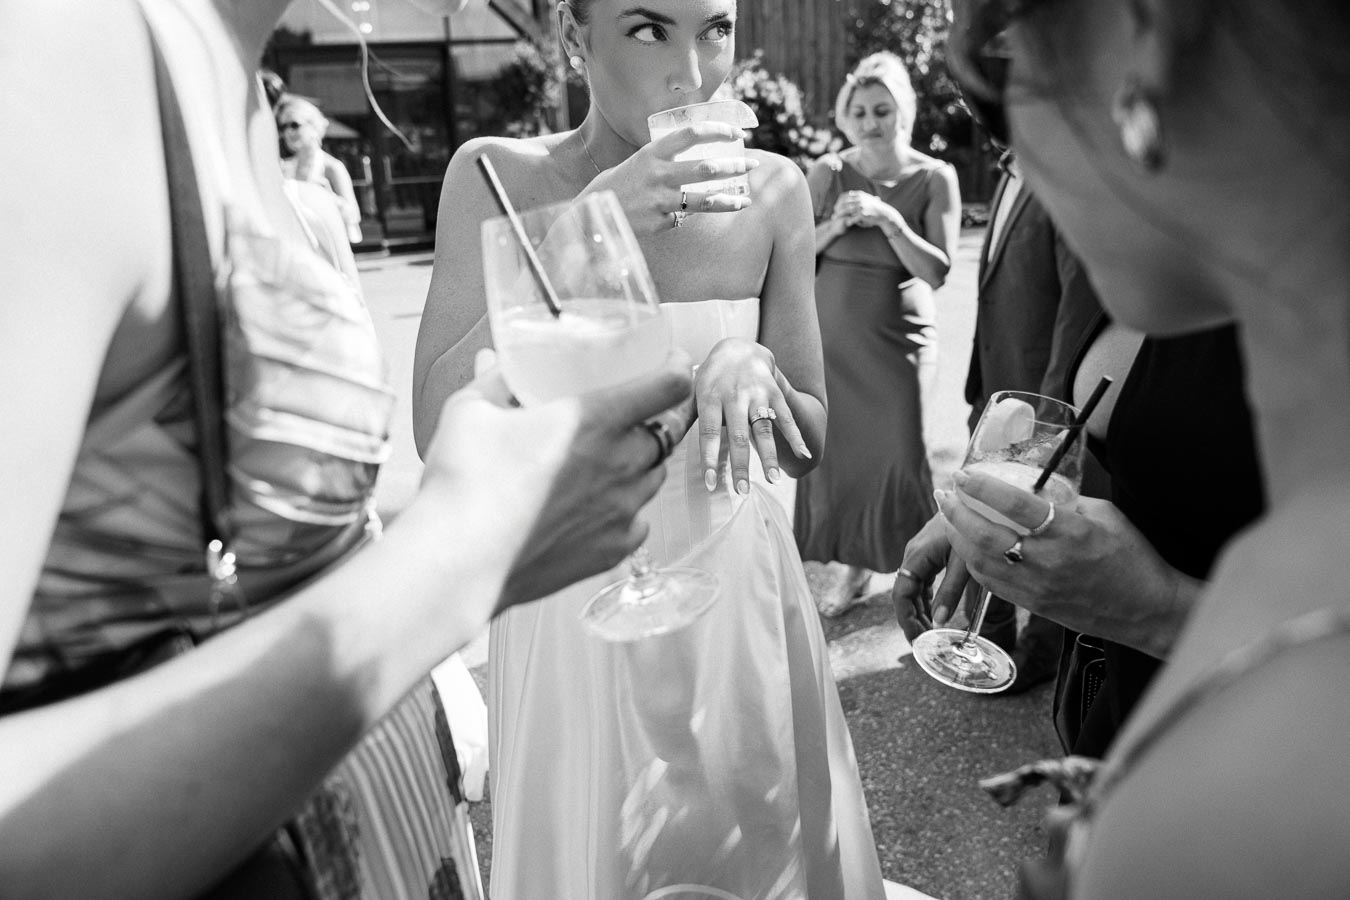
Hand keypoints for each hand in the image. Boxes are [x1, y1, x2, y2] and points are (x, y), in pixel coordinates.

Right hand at [421, 351, 693, 612]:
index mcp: (595, 419)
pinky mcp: (613, 550)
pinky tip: (591, 509)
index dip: (677, 368)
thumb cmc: (462, 483)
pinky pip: (637, 522)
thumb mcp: (470, 411)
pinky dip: (624, 511)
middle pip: (666, 433)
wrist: (458, 564)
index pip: (668, 385)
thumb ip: (493, 380)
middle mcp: (621, 464)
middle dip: (654, 421)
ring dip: (639, 465)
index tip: (672, 363)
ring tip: (601, 464)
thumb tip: (493, 359)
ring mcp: (622, 511)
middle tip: (627, 417)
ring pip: (653, 478)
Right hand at [585, 123, 758, 233]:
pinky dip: (692, 215)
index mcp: (652, 152)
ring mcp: (659, 200)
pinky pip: (684, 217)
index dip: (719, 131)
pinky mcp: (659, 222)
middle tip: (752, 166)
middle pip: (707, 167)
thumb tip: (698, 156)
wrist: (591, 214)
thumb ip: (665, 159)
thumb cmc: (618, 185)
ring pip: (705, 199)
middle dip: (735, 166)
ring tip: (746, 200)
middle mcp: (658, 174)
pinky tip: (697, 214)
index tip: (737, 135)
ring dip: (729, 199)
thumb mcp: (638, 162)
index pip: (692, 133)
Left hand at [694, 338, 810, 494]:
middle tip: (742, 491)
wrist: (740, 348)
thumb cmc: (711, 379)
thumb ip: (683, 416)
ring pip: (763, 428)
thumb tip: (663, 438)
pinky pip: (786, 417)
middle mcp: (734, 396)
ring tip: (773, 480)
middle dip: (741, 465)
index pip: (709, 432)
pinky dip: (796, 436)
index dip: (710, 457)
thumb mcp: (693, 391)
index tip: (711, 482)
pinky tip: (803, 455)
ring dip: (769, 456)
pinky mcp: (775, 394)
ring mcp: (757, 395)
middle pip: (738, 435)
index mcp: (709, 397)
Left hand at [832, 190, 899, 230]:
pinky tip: (844, 223)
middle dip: (837, 209)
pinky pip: (852, 217)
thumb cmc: (875, 208)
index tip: (835, 207)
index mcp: (860, 194)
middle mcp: (859, 199)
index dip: (838, 202)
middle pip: (843, 203)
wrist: (884, 214)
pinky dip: (847, 220)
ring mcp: (861, 206)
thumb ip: (858, 197)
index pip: (844, 196)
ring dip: (839, 215)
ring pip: (846, 211)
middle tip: (834, 214)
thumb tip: (850, 193)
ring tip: (835, 219)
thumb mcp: (867, 199)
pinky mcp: (862, 214)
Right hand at [891, 513, 974, 641]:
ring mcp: (919, 553)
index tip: (916, 640)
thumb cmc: (971, 526)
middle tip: (924, 642)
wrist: (975, 499)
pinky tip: (934, 610)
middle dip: (911, 619)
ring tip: (929, 631)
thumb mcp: (965, 562)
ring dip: (918, 610)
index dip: (906, 620)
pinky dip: (924, 598)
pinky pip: (920, 579)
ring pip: (911, 587)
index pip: (901, 595)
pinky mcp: (928, 552)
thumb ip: (951, 591)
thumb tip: (940, 621)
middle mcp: (912, 554)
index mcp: (917, 557)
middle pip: (904, 593)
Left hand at [935, 470, 1195, 657]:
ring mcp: (1038, 587)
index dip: (982, 488)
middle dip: (956, 512)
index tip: (962, 475)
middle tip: (944, 494)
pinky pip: (992, 583)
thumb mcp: (1105, 516)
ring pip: (980, 562)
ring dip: (957, 538)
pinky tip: (967, 547)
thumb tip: (1035, 488)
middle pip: (985, 535)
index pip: (1015, 505)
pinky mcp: (1034, 605)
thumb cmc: (1132, 557)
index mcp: (1069, 532)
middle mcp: (1048, 561)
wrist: (1148, 609)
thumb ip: (1066, 502)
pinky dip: (973, 563)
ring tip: (948, 517)